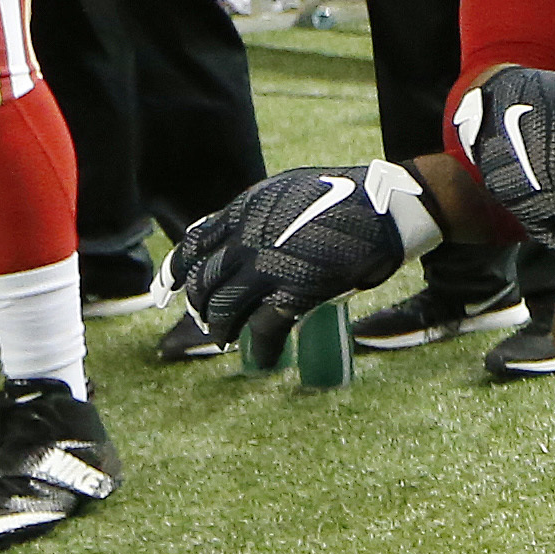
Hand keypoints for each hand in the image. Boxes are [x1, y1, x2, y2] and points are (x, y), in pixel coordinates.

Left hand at [174, 160, 426, 353]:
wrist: (386, 206)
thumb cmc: (347, 198)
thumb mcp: (289, 192)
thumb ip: (260, 215)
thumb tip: (238, 235)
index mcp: (246, 210)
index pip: (194, 245)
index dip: (176, 272)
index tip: (168, 290)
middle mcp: (248, 237)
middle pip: (205, 281)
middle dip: (201, 306)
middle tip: (205, 321)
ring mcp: (269, 265)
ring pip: (225, 307)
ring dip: (221, 330)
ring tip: (225, 341)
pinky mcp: (295, 291)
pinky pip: (264, 329)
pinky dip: (261, 350)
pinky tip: (263, 361)